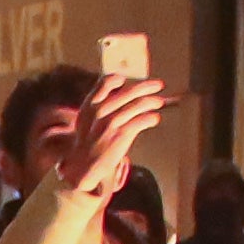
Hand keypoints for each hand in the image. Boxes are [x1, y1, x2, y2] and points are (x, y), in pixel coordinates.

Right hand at [50, 75, 174, 199]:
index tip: (128, 81)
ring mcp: (111, 122)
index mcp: (91, 104)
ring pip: (139, 104)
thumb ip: (99, 103)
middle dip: (147, 86)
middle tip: (158, 85)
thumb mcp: (86, 118)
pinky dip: (152, 118)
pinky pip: (143, 120)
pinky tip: (154, 119)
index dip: (119, 79)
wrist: (84, 165)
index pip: (106, 81)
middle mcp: (101, 110)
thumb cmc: (88, 141)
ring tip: (159, 102)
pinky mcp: (121, 134)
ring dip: (153, 101)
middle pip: (129, 91)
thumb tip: (119, 89)